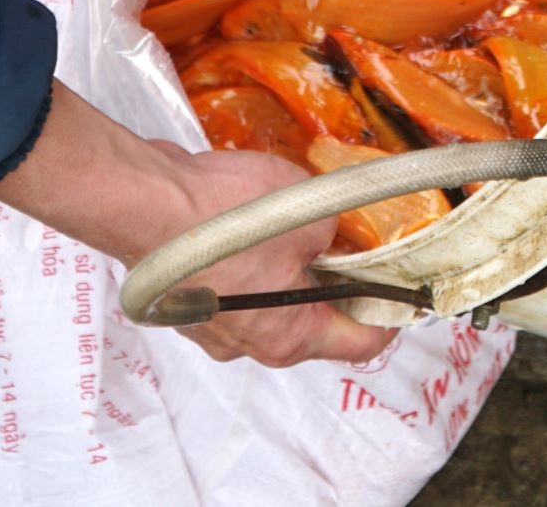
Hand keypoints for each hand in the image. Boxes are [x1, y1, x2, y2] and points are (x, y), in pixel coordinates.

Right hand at [134, 146, 391, 367]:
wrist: (144, 200)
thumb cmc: (226, 217)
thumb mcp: (315, 214)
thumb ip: (342, 233)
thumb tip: (347, 235)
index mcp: (289, 338)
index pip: (360, 343)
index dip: (390, 311)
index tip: (402, 282)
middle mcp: (250, 345)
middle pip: (313, 322)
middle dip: (337, 281)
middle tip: (354, 241)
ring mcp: (213, 326)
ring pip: (271, 302)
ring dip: (290, 267)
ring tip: (302, 223)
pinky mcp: (189, 298)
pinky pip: (236, 286)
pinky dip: (253, 261)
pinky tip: (255, 224)